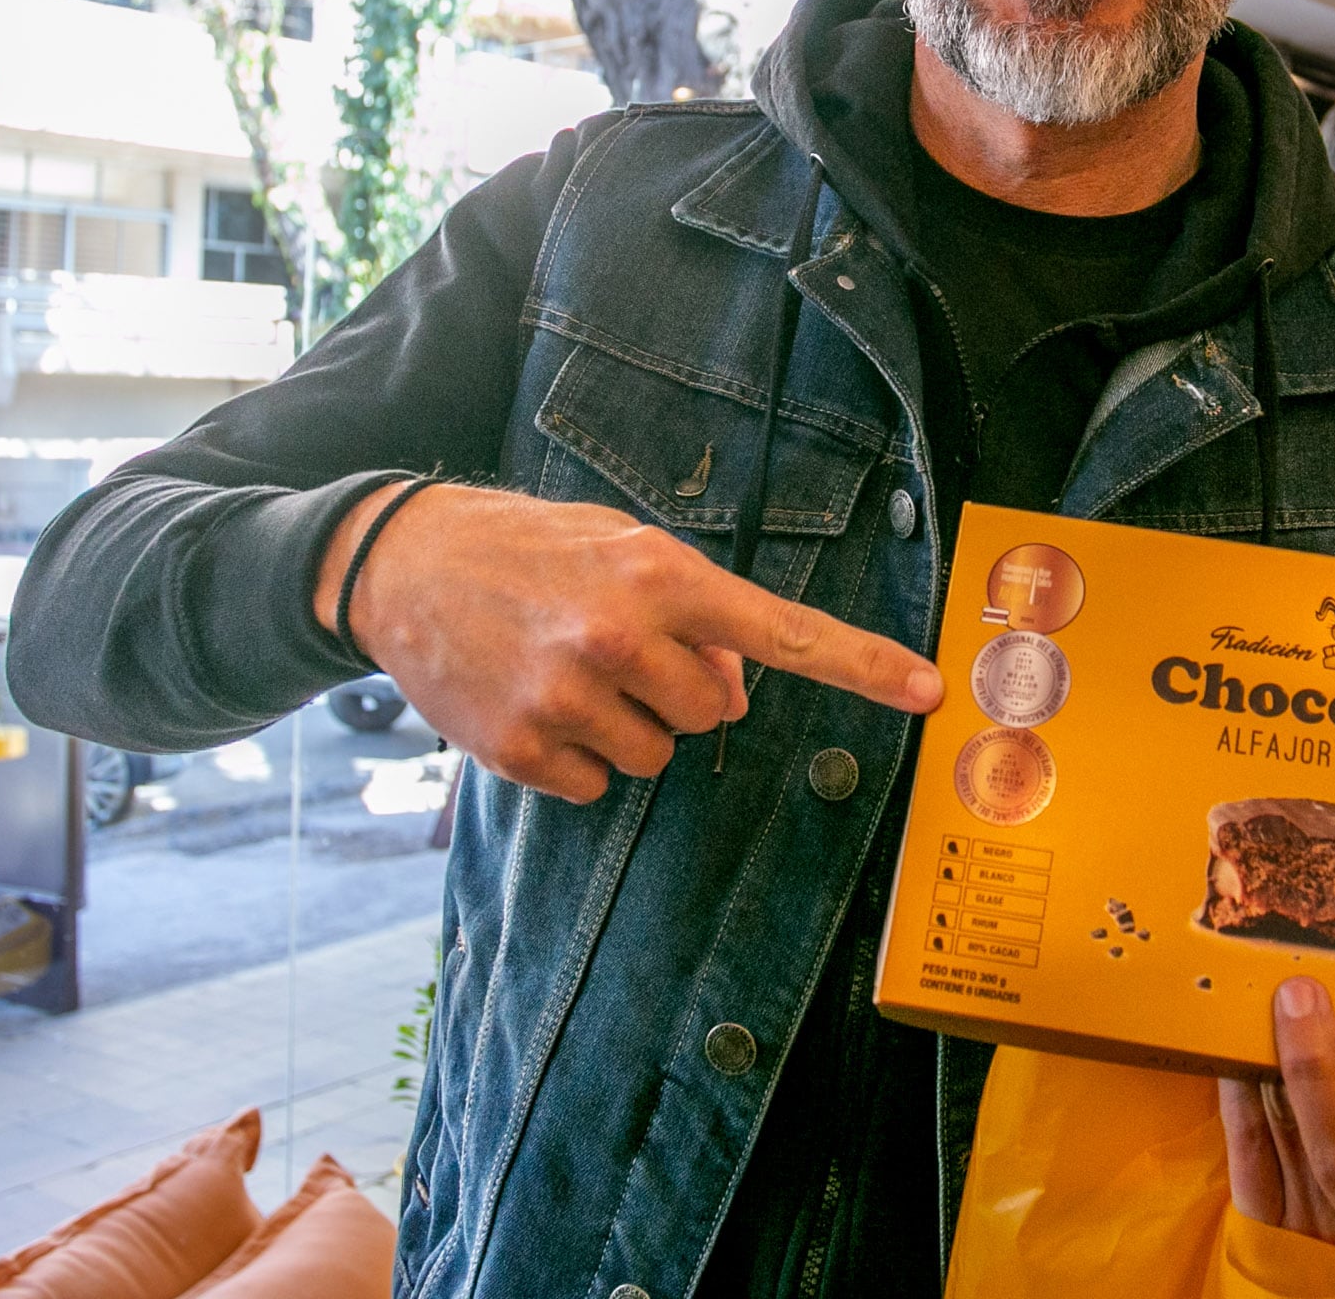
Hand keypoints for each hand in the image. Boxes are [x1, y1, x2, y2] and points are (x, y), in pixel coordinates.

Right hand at [320, 483, 942, 802]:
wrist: (404, 562)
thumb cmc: (531, 548)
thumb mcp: (622, 547)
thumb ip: (694, 611)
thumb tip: (734, 691)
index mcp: (660, 575)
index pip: (783, 632)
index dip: (863, 667)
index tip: (930, 693)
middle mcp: (620, 637)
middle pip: (715, 715)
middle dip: (686, 693)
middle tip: (624, 653)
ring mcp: (567, 698)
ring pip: (659, 758)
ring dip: (631, 727)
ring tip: (572, 673)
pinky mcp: (520, 749)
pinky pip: (598, 786)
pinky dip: (579, 758)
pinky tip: (538, 705)